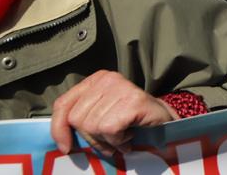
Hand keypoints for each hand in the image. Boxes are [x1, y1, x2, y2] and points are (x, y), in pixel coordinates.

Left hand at [51, 70, 178, 156]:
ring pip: (93, 126)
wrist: (168, 123)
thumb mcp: (101, 115)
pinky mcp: (134, 100)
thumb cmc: (132, 122)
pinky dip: (119, 140)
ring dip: (108, 141)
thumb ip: (82, 118)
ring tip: (123, 137)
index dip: (59, 129)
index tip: (66, 148)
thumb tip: (60, 139)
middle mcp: (107, 79)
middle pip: (77, 119)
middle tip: (111, 140)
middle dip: (92, 138)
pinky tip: (130, 136)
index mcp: (95, 80)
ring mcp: (121, 87)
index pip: (63, 104)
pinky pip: (110, 129)